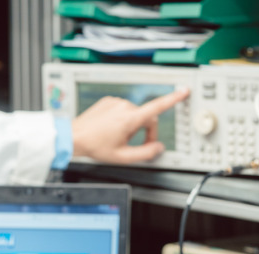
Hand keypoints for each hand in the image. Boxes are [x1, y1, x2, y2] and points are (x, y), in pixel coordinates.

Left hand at [71, 88, 189, 164]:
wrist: (75, 137)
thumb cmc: (96, 147)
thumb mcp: (123, 157)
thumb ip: (145, 154)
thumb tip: (158, 148)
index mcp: (130, 119)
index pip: (157, 107)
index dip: (173, 99)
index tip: (184, 92)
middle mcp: (124, 106)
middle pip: (146, 118)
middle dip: (146, 132)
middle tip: (137, 147)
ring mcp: (116, 102)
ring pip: (135, 115)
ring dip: (133, 126)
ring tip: (118, 138)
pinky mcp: (109, 101)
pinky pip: (123, 110)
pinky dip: (122, 120)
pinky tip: (111, 129)